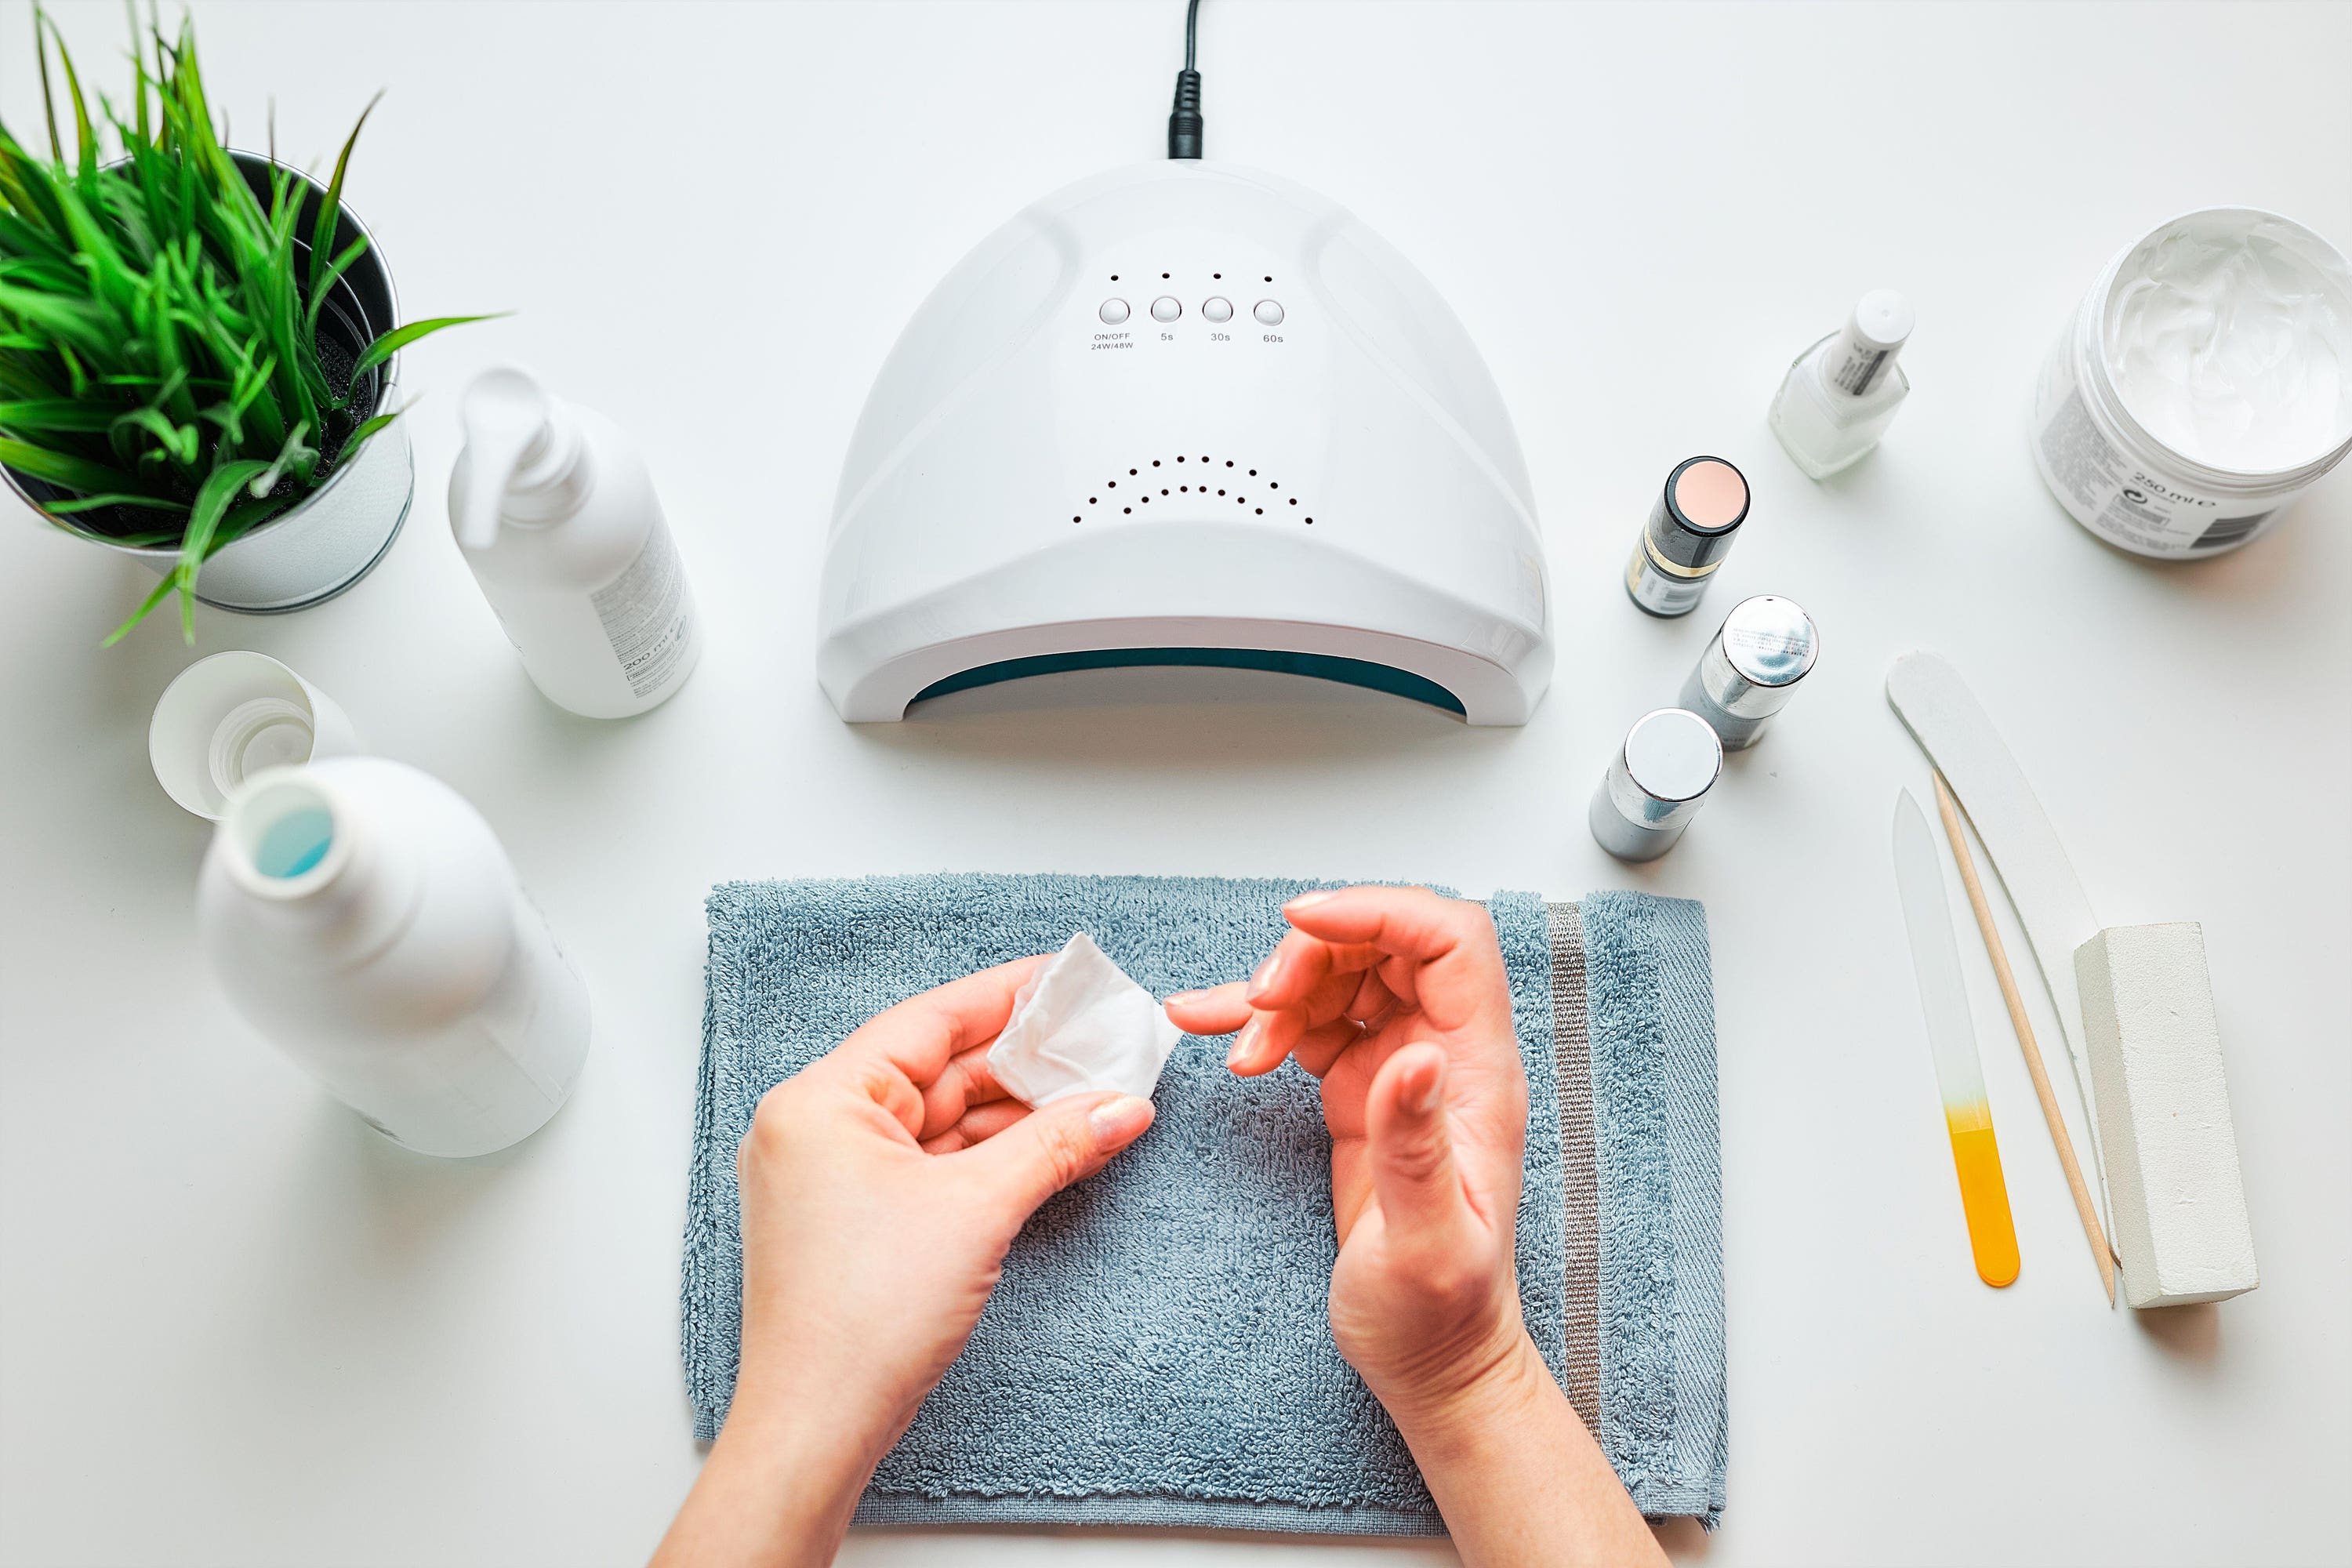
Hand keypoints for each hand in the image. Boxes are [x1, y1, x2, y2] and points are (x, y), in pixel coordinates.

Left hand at [653, 959, 1154, 1566]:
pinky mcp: (853, 1219)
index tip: (1066, 978)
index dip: (1006, 997)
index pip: (929, 1021)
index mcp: (822, 1100)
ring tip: (1093, 1098)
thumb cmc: (862, 1319)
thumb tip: (1123, 1104)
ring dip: (1013, 1114)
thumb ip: (1056, 1144)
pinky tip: (1050, 1148)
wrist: (818, 1426)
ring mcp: (831, 1176)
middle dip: (1023, 1064)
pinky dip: (987, 1156)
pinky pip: (929, 1164)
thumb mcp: (977, 1210)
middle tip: (1099, 1044)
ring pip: (938, 1120)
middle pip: (937, 1069)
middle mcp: (816, 1127)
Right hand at [1164, 886, 1529, 1418]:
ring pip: (1344, 975)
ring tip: (1238, 1041)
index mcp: (1477, 1073)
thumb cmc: (1439, 1314)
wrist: (1430, 1360)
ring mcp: (1401, 1069)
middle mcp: (1445, 1055)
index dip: (1380, 911)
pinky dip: (1261, 1020)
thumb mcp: (1428, 1242)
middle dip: (1314, 951)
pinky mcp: (1362, 1090)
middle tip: (1260, 1003)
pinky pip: (1312, 1023)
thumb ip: (1418, 1146)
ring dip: (1280, 991)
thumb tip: (1416, 1054)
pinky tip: (1212, 1024)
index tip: (1302, 923)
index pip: (1449, 942)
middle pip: (1387, 943)